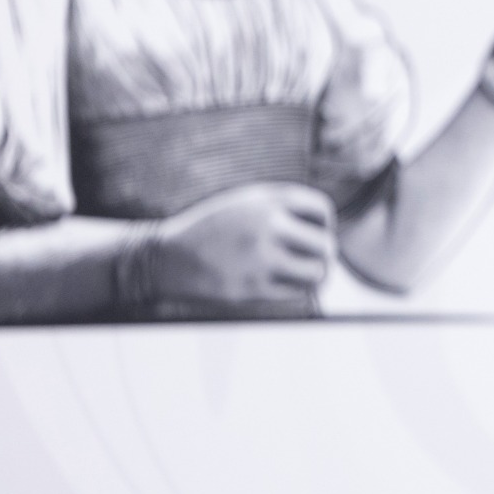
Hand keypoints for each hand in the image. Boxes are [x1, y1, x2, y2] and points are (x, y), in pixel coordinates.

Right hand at [147, 183, 335, 304]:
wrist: (167, 257)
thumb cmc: (212, 230)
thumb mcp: (245, 203)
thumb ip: (282, 207)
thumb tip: (326, 227)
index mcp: (267, 200)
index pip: (322, 210)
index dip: (325, 224)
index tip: (315, 232)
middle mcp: (267, 226)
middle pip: (325, 244)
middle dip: (325, 253)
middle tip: (317, 259)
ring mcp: (261, 258)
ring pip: (317, 272)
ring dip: (318, 275)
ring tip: (310, 275)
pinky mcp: (253, 288)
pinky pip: (296, 293)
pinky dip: (298, 290)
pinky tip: (288, 285)